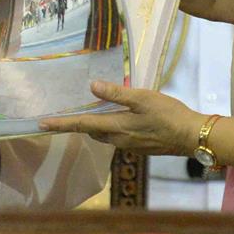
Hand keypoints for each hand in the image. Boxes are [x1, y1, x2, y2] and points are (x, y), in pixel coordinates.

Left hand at [39, 81, 202, 155]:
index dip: (61, 123)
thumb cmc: (168, 114)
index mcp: (116, 127)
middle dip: (77, 125)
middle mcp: (119, 140)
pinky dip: (111, 127)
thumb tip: (92, 87)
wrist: (192, 136)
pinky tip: (118, 118)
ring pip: (105, 135)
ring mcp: (130, 145)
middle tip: (63, 116)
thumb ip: (116, 94)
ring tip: (89, 113)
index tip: (41, 124)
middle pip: (92, 131)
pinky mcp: (141, 146)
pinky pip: (118, 136)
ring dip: (95, 126)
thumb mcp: (142, 98)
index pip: (82, 125)